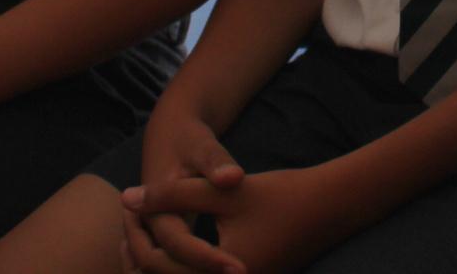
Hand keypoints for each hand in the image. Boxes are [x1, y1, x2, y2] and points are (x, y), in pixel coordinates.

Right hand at [121, 110, 248, 271]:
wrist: (170, 135)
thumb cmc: (189, 140)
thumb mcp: (204, 146)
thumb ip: (217, 163)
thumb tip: (232, 178)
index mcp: (155, 208)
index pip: (178, 245)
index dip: (210, 259)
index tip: (242, 269)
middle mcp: (147, 227)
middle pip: (164, 267)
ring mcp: (150, 234)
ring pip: (162, 269)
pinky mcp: (161, 236)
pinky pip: (169, 264)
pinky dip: (188, 270)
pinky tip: (219, 273)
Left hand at [123, 166, 349, 273]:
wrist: (330, 206)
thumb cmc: (279, 196)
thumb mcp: (222, 192)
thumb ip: (173, 195)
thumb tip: (127, 198)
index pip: (156, 264)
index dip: (135, 233)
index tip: (126, 205)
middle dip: (140, 251)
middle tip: (126, 219)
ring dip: (158, 261)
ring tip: (140, 229)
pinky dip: (180, 265)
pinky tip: (171, 242)